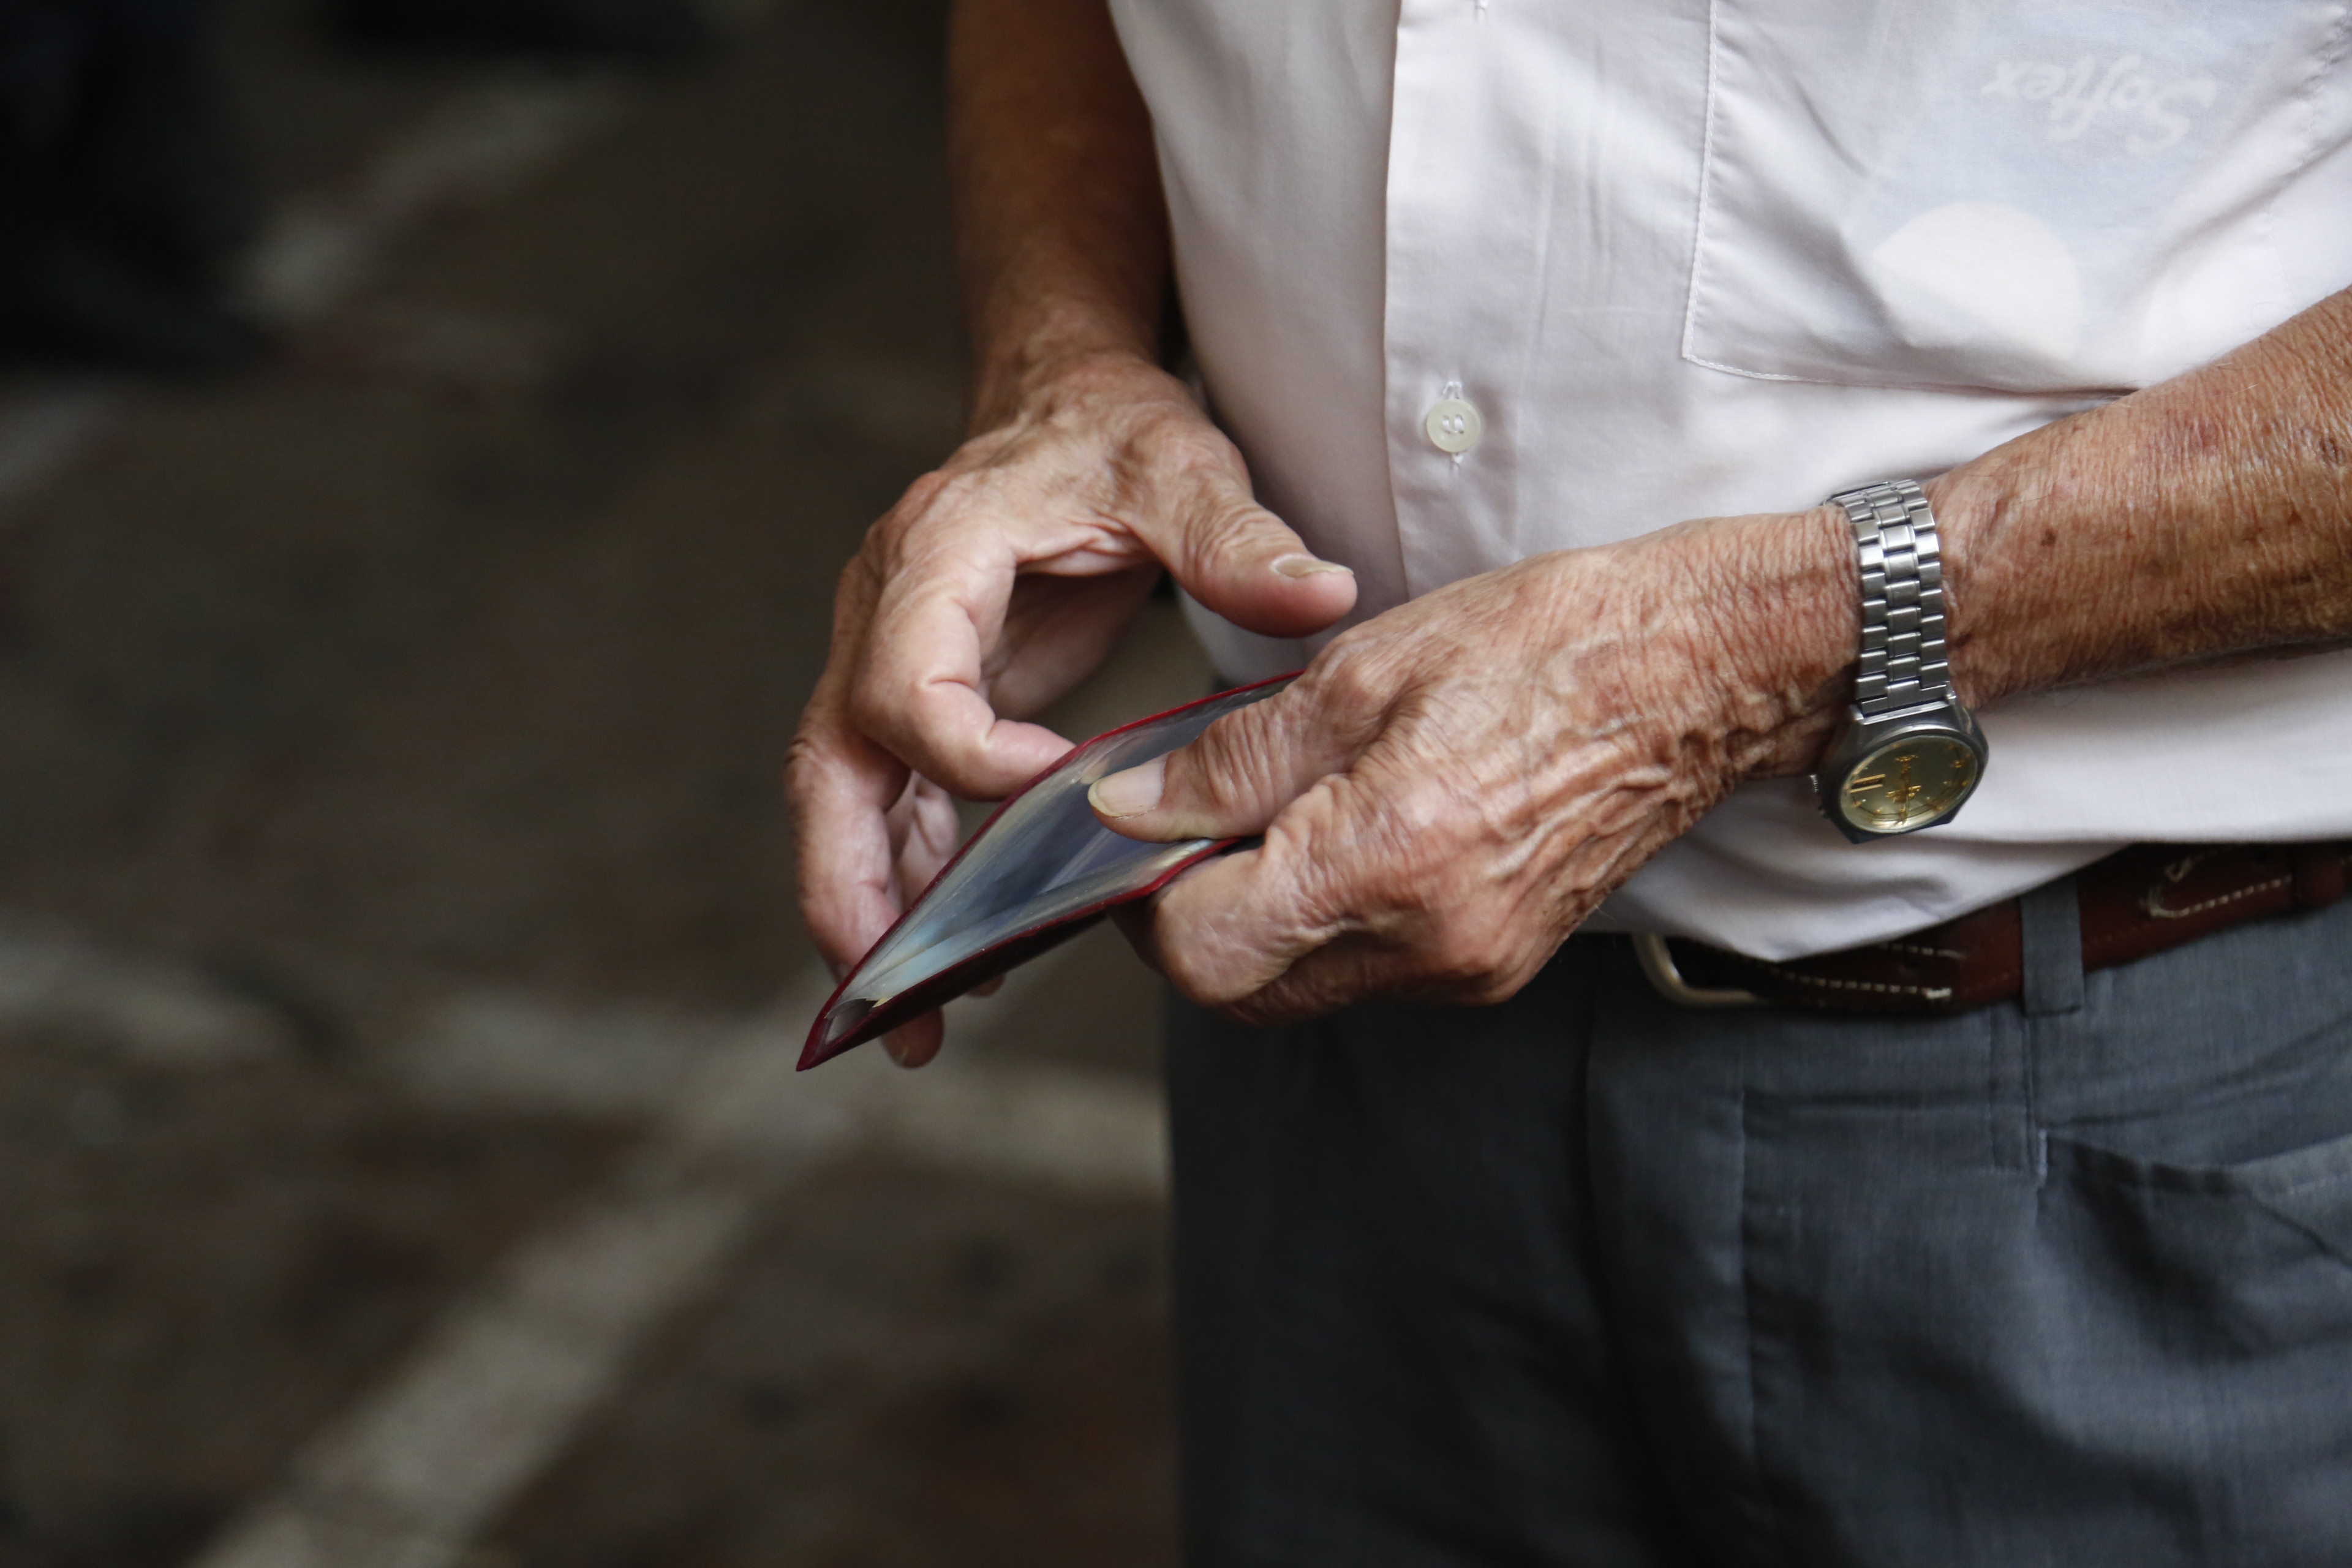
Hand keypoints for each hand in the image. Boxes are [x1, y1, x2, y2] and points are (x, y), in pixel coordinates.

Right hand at [788, 351, 1357, 1064]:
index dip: (967, 754)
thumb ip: (1238, 537)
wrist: (1062, 401)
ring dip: (869, 911)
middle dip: (851, 882)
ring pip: (845, 802)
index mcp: (936, 554)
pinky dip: (914, 883)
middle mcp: (884, 611)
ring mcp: (889, 659)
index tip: (1056, 793)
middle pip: (833, 764)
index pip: (907, 680)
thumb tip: (1322, 595)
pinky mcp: (921, 700)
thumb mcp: (1180, 470)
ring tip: (918, 1026)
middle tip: (893, 988)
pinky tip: (958, 963)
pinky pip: (894, 805)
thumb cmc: (1111, 434)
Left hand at [1087, 512, 1853, 1024]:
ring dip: (1258, 920)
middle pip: (1241, 988)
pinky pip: (1370, 972)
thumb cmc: (1544, 644)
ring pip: (1302, 985)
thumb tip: (1133, 808)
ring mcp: (1468, 967)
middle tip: (1189, 828)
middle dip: (1190, 919)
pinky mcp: (1495, 965)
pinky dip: (1329, 920)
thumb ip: (1234, 757)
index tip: (1137, 832)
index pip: (1202, 947)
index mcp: (1385, 861)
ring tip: (1275, 817)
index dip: (1141, 897)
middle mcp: (1427, 943)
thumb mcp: (1362, 671)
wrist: (1699, 676)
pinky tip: (1346, 837)